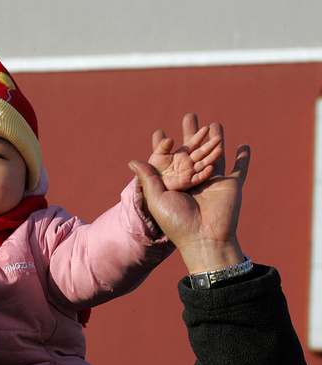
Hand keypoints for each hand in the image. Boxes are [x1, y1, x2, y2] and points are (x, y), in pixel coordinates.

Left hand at [130, 125, 248, 274]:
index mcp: (176, 184)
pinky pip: (239, 169)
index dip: (164, 147)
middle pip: (193, 153)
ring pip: (215, 155)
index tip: (159, 133)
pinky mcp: (230, 185)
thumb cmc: (176, 221)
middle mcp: (194, 182)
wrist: (203, 238)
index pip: (170, 161)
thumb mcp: (157, 198)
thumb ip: (148, 177)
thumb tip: (132, 160)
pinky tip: (243, 146)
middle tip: (188, 116)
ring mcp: (213, 182)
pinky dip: (243, 159)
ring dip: (215, 140)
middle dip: (191, 135)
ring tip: (213, 123)